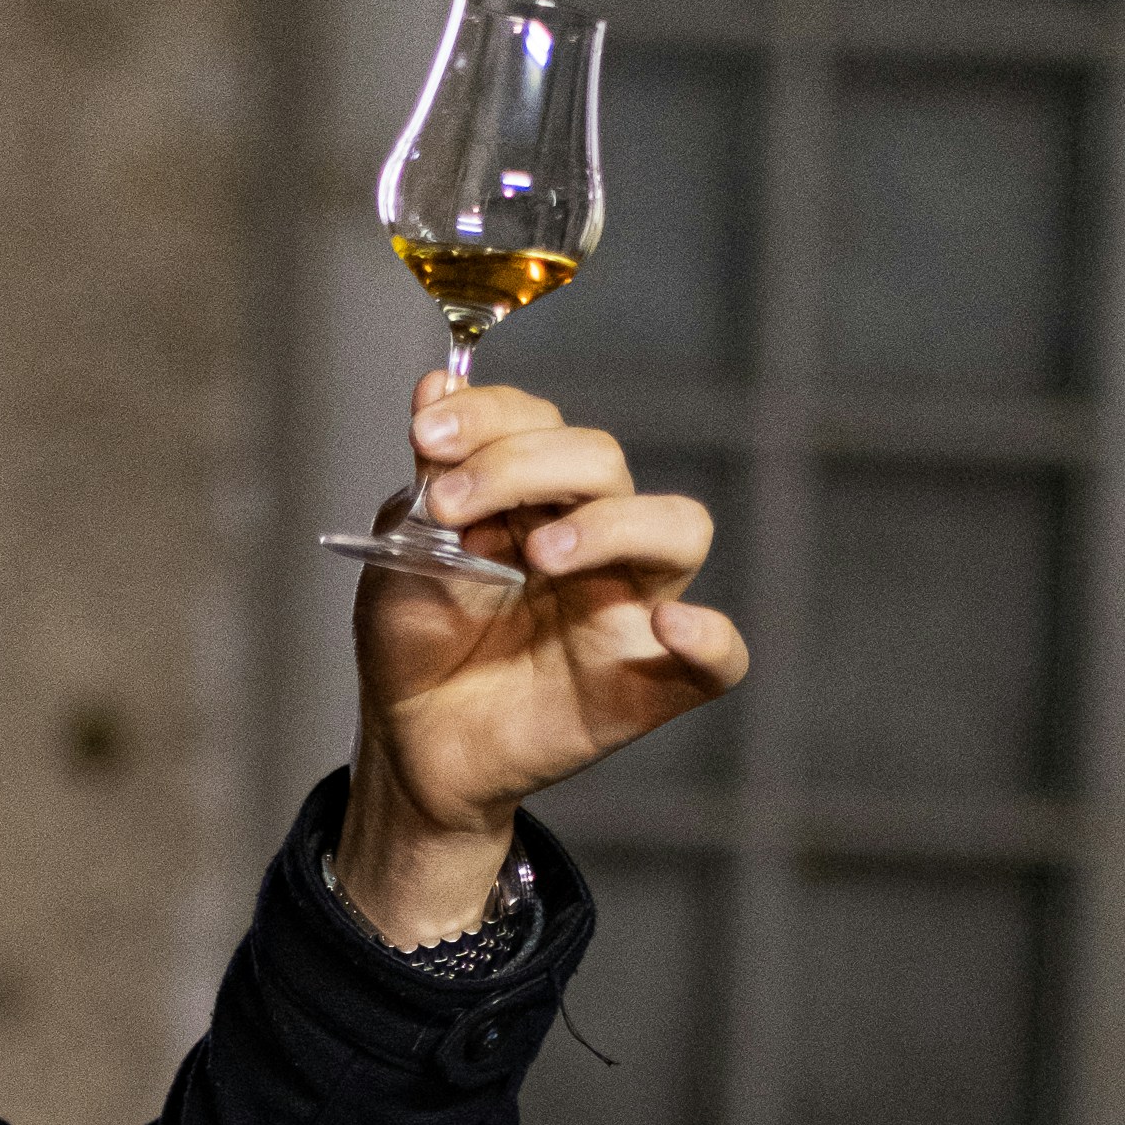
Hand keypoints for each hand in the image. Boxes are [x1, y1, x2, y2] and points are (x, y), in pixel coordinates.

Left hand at [334, 372, 749, 946]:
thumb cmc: (414, 644)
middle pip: (604, 462)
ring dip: (613, 523)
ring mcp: (628, 607)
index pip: (543, 424)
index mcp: (537, 498)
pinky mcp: (650, 684)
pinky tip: (667, 625)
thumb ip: (431, 479)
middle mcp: (595, 538)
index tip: (426, 435)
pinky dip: (712, 639)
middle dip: (523, 465)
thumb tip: (437, 380)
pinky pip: (721, 661)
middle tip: (452, 508)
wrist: (407, 744)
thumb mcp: (404, 552)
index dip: (490, 417)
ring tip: (538, 555)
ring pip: (680, 529)